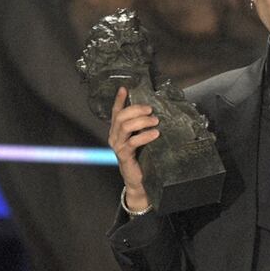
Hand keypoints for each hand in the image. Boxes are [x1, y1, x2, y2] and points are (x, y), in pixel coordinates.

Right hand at [108, 87, 159, 210]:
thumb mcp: (142, 139)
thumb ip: (143, 127)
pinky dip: (144, 136)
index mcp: (117, 131)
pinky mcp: (124, 156)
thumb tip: (154, 112)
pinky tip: (155, 134)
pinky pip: (132, 142)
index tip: (125, 88)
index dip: (119, 100)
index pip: (116, 112)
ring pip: (125, 127)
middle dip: (136, 110)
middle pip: (121, 117)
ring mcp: (118, 147)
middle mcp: (114, 137)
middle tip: (150, 110)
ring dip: (141, 121)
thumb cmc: (142, 158)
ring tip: (155, 121)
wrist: (139, 181)